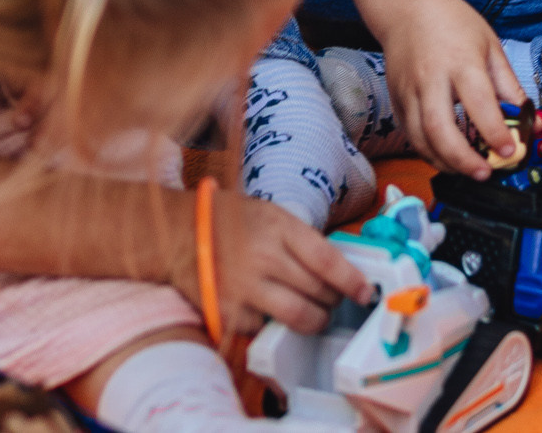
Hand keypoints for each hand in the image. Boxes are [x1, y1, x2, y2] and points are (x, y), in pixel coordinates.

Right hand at [187, 193, 372, 337]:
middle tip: (333, 299)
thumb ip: (300, 238)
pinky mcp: (231, 313)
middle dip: (334, 300)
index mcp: (277, 227)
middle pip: (319, 292)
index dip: (353, 281)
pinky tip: (267, 307)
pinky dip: (274, 323)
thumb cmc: (226, 221)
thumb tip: (340, 269)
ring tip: (313, 313)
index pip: (328, 261)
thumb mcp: (268, 213)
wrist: (176, 233)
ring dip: (315, 319)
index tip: (365, 292)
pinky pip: (268, 327)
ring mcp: (246, 288)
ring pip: (301, 318)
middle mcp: (264, 257)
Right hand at [374, 0, 526, 179]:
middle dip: (463, 159)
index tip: (511, 151)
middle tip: (485, 173)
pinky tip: (447, 158)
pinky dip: (428, 152)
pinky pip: (410, 134)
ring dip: (444, 162)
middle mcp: (431, 78)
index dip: (495, 132)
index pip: (478, 103)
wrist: (408, 7)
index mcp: (460, 61)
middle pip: (440, 128)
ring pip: (420, 137)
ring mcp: (409, 90)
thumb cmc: (453, 23)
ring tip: (468, 171)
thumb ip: (509, 85)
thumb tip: (531, 119)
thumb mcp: (490, 46)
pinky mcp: (396, 99)